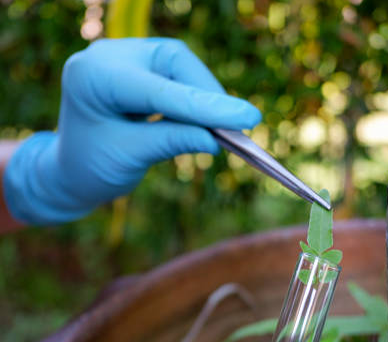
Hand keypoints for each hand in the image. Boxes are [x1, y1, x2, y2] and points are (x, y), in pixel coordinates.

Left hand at [3, 38, 260, 224]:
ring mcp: (123, 57)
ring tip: (224, 128)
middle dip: (208, 95)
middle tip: (238, 127)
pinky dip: (194, 97)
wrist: (71, 169)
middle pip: (175, 62)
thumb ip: (173, 142)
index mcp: (93, 77)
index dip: (206, 106)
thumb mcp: (131, 157)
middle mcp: (108, 56)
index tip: (247, 118)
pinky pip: (177, 74)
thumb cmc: (91, 167)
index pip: (160, 90)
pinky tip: (206, 118)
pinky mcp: (138, 67)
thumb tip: (216, 139)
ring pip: (181, 66)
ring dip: (205, 96)